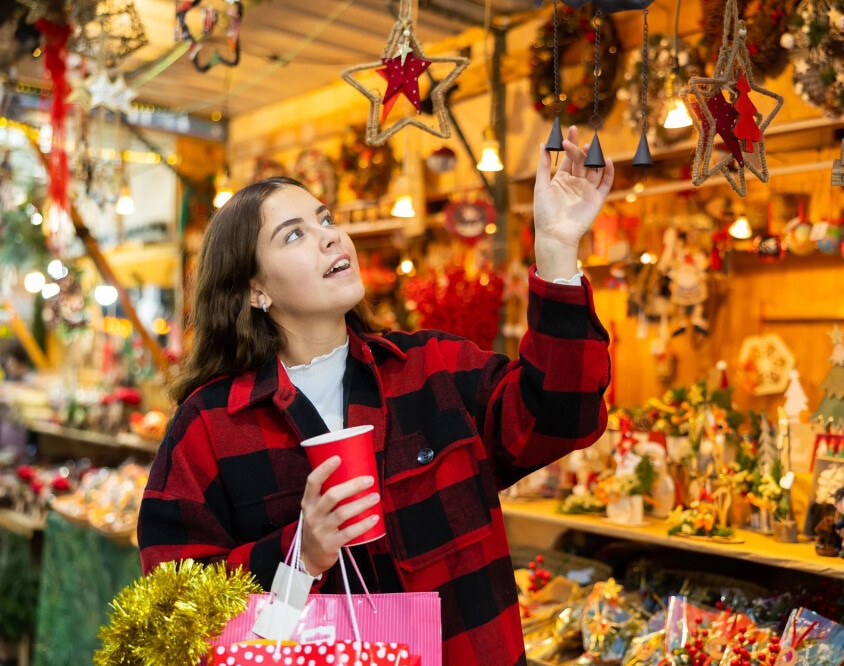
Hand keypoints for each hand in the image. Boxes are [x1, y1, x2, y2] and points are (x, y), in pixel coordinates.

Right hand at [298, 455, 380, 574]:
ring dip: (362, 504)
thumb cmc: (319, 525)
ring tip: (376, 497)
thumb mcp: (316, 509)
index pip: (312, 482)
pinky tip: (375, 518)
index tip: (338, 458)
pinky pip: (349, 533)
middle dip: (353, 486)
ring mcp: (320, 530)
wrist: (309, 556)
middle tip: (370, 480)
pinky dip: (363, 525)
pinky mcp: (330, 544)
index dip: (324, 469)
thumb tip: (355, 473)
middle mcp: (312, 515)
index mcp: (308, 502)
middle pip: (332, 496)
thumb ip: (328, 495)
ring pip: (342, 513)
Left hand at [533, 125, 613, 279]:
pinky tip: (606, 161)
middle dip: (580, 149)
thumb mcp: (541, 186)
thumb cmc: (544, 213)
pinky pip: (606, 183)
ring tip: (591, 147)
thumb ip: (544, 165)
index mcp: (562, 179)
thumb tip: (543, 144)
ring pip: (594, 169)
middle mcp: (576, 182)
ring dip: (594, 157)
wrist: (555, 234)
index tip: (571, 129)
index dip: (571, 143)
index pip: (569, 157)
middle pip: (582, 161)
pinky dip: (608, 172)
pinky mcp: (597, 199)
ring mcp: (587, 190)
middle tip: (578, 138)